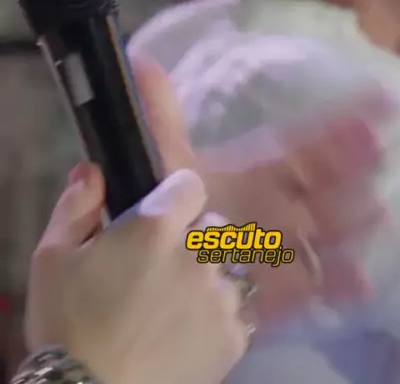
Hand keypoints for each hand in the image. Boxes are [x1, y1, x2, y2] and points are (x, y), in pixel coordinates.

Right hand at [25, 65, 249, 383]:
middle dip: (193, 239)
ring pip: (230, 268)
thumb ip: (76, 204)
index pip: (190, 185)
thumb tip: (95, 170)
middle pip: (214, 227)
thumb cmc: (67, 323)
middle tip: (163, 267)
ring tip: (180, 303)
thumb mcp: (53, 258)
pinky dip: (220, 317)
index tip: (159, 219)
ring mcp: (221, 297)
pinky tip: (192, 331)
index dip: (174, 198)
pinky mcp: (235, 336)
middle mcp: (199, 254)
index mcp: (157, 227)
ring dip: (210, 277)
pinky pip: (239, 312)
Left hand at [136, 58, 391, 322]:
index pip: (305, 143)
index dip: (338, 124)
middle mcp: (279, 204)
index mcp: (259, 172)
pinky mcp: (281, 288)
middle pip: (322, 182)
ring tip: (380, 214)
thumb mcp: (167, 159)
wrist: (160, 268)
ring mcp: (284, 245)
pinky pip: (312, 283)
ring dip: (352, 220)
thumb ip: (161, 115)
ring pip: (325, 229)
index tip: (378, 101)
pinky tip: (361, 284)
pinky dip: (336, 283)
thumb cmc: (173, 206)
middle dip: (351, 164)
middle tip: (378, 145)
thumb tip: (141, 59)